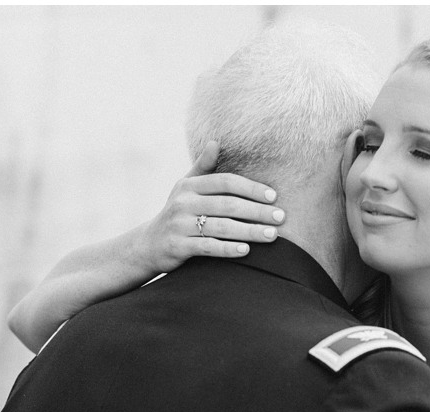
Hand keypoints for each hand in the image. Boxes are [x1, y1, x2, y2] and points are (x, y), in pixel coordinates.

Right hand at [139, 141, 283, 268]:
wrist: (149, 244)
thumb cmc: (176, 214)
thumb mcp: (185, 188)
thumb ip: (202, 167)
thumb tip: (216, 142)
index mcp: (189, 185)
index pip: (225, 181)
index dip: (251, 188)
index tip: (273, 196)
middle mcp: (184, 202)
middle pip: (228, 204)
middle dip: (257, 211)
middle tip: (281, 218)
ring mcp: (180, 225)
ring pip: (221, 227)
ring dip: (249, 231)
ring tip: (272, 236)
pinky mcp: (179, 246)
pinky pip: (208, 247)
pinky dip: (228, 249)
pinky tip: (246, 251)